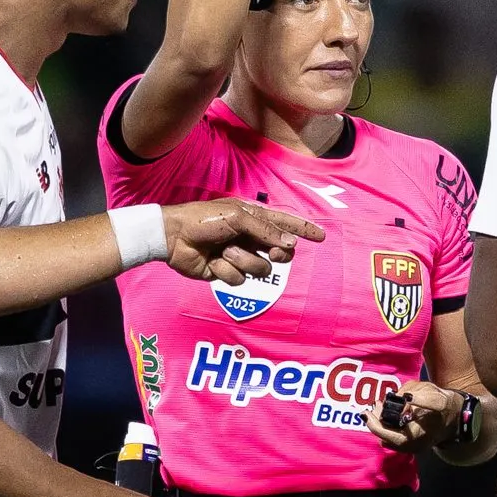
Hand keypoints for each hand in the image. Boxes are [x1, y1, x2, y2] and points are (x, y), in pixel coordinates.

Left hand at [162, 198, 321, 284]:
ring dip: (242, 260)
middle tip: (274, 252)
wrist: (174, 237)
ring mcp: (239, 256)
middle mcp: (250, 238)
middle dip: (278, 253)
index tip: (321, 236)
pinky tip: (212, 262)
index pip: (285, 224)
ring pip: (260, 269)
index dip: (304, 230)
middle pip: (280, 252)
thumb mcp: (238, 217)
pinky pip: (239, 279)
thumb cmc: (204, 219)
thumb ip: (267, 231)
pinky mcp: (227, 273)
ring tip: (224, 250)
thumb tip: (291, 244)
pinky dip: (226, 270)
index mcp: (254, 219)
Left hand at [377, 380, 474, 458]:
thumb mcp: (435, 396)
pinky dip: (386, 425)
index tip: (365, 412)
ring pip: (386, 438)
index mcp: (416, 437)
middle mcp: (411, 446)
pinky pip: (391, 437)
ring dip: (380, 422)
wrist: (457, 417)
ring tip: (379, 405)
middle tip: (374, 404)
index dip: (374, 423)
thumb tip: (402, 398)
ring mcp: (410, 447)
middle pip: (383, 437)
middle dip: (375, 420)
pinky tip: (386, 411)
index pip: (387, 435)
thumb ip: (418, 396)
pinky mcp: (409, 444)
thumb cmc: (445, 406)